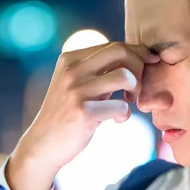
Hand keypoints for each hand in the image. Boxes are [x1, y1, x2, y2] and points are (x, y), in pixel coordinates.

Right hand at [7, 42, 159, 189]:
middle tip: (136, 87)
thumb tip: (136, 54)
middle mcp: (72, 70)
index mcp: (70, 59)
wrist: (43, 144)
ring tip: (129, 101)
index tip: (146, 67)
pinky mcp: (83, 112)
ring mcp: (76, 91)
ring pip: (124, 76)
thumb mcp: (78, 84)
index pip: (114, 45)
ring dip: (136, 89)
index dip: (137, 55)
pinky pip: (121, 106)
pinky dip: (125, 114)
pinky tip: (117, 120)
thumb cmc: (68, 113)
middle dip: (140, 67)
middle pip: (121, 52)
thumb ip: (99, 69)